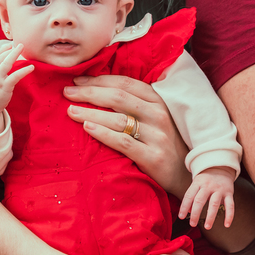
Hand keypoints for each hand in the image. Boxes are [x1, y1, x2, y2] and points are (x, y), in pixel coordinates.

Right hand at [0, 42, 33, 136]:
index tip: (9, 45)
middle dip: (10, 50)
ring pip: (7, 63)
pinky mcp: (4, 87)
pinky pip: (16, 75)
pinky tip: (30, 67)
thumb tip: (0, 59)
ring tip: (22, 48)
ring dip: (15, 54)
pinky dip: (24, 70)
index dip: (1, 50)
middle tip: (20, 45)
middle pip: (0, 58)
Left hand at [64, 75, 190, 198]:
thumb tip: (99, 90)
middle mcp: (158, 114)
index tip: (77, 79)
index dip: (99, 79)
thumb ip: (136, 104)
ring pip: (117, 118)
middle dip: (89, 92)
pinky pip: (122, 142)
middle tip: (67, 92)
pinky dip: (102, 133)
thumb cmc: (165, 143)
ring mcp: (157, 136)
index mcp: (158, 100)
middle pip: (118, 97)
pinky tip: (87, 128)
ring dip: (90, 112)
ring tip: (70, 111)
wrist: (187, 175)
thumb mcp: (156, 118)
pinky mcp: (153, 157)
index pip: (125, 83)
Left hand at [179, 167, 235, 228]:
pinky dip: (229, 215)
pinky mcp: (229, 193)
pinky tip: (226, 225)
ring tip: (207, 227)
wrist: (221, 167)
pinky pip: (230, 205)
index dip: (184, 206)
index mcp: (198, 183)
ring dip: (210, 216)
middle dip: (195, 213)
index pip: (189, 195)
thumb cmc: (206, 179)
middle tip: (192, 224)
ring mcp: (219, 189)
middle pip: (200, 200)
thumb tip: (188, 212)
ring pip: (214, 204)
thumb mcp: (196, 184)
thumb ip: (192, 197)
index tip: (181, 217)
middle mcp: (208, 186)